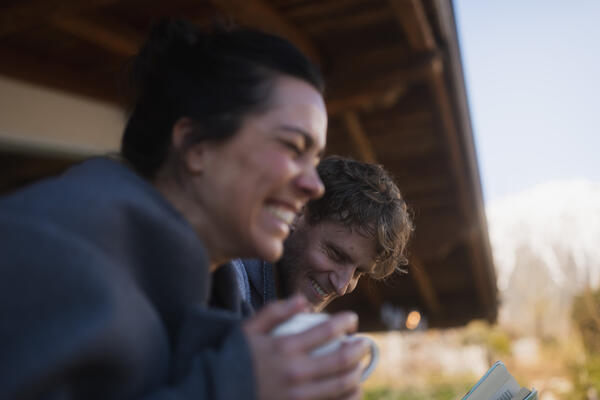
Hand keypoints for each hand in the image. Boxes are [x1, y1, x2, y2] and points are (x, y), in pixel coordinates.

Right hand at [243, 295, 369, 399]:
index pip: (326, 331)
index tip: (352, 320)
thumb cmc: (232, 359)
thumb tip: (302, 300)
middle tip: (363, 343)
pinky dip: (348, 397)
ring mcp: (298, 396)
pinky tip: (351, 390)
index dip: (346, 323)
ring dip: (357, 373)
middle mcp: (294, 372)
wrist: (215, 392)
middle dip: (359, 348)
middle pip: (341, 359)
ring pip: (341, 385)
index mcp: (283, 348)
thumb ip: (274, 312)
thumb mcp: (247, 331)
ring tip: (359, 366)